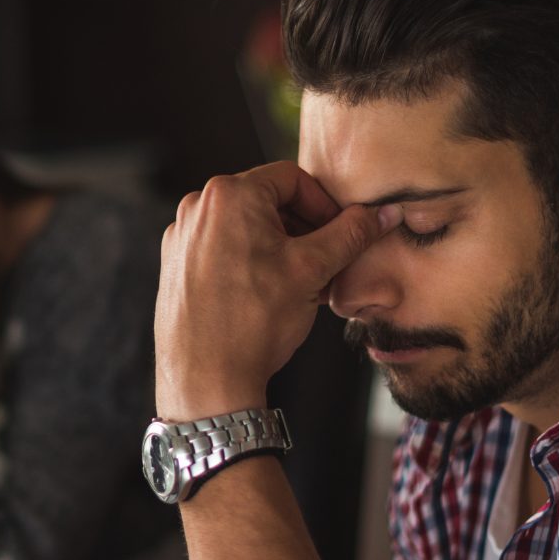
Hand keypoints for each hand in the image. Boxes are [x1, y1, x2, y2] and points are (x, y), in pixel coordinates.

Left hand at [154, 161, 400, 418]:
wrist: (204, 380)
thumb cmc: (254, 323)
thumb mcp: (313, 270)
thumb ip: (351, 234)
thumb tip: (384, 213)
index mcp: (228, 195)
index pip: (292, 179)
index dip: (325, 205)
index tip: (342, 234)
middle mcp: (196, 209)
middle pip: (267, 203)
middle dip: (304, 231)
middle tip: (328, 264)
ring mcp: (181, 238)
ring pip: (245, 229)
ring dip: (280, 249)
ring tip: (304, 286)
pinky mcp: (175, 266)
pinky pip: (222, 250)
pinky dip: (251, 263)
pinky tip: (270, 296)